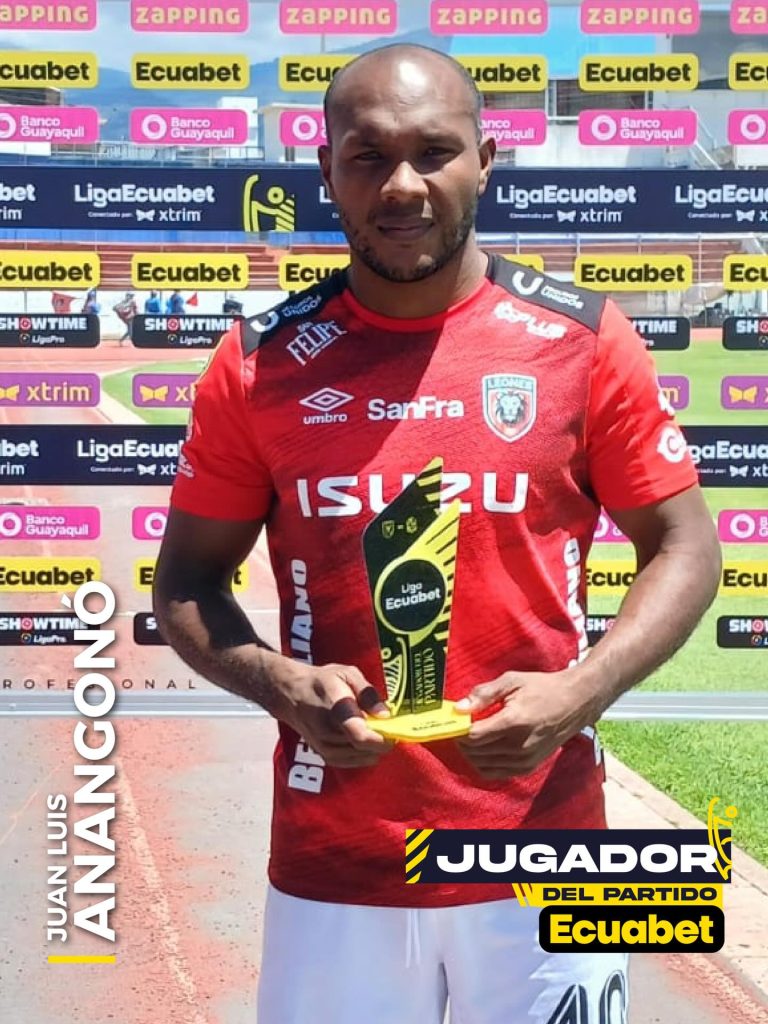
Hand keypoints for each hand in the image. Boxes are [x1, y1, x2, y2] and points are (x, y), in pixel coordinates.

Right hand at [265, 655, 394, 768]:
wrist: (290, 694)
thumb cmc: (322, 680)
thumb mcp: (347, 673)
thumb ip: (367, 693)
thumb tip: (385, 714)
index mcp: (335, 709)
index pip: (360, 736)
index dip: (381, 739)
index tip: (394, 732)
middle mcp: (327, 733)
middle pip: (364, 749)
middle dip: (382, 742)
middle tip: (389, 729)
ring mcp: (324, 747)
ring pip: (359, 758)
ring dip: (373, 750)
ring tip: (377, 733)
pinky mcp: (323, 755)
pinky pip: (351, 763)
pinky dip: (363, 756)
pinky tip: (367, 744)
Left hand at [455, 670, 593, 779]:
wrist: (574, 703)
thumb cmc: (542, 688)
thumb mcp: (512, 681)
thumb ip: (484, 694)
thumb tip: (459, 708)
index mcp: (515, 721)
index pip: (475, 736)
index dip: (460, 729)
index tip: (458, 720)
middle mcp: (520, 745)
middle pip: (476, 752)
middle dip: (463, 740)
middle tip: (462, 726)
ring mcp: (525, 759)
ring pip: (482, 764)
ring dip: (470, 752)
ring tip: (472, 736)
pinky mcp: (528, 767)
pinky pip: (495, 773)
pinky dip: (482, 763)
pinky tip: (482, 749)